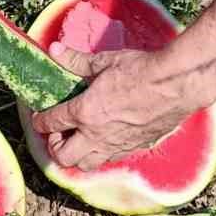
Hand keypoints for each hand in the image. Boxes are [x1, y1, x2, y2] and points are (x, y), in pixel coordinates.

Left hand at [31, 43, 204, 170]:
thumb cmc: (140, 70)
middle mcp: (97, 135)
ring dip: (77, 155)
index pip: (52, 123)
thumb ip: (77, 61)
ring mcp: (117, 145)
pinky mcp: (135, 148)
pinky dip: (101, 154)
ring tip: (79, 140)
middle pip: (63, 156)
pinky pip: (110, 160)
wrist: (177, 84)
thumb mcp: (105, 61)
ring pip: (86, 165)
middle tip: (58, 133)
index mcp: (85, 112)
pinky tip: (104, 139)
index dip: (40, 121)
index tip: (39, 118)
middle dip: (54, 146)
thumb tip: (54, 50)